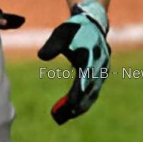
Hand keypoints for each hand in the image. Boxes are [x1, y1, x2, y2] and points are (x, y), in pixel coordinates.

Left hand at [37, 0, 109, 124]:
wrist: (92, 23)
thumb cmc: (74, 29)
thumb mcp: (61, 34)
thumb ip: (52, 46)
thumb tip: (41, 57)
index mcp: (90, 60)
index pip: (82, 83)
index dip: (75, 96)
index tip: (67, 107)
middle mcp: (98, 69)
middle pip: (88, 93)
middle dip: (76, 107)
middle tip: (62, 118)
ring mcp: (101, 73)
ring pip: (92, 95)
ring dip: (80, 107)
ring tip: (66, 117)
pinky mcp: (99, 74)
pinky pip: (92, 91)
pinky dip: (84, 100)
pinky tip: (73, 109)